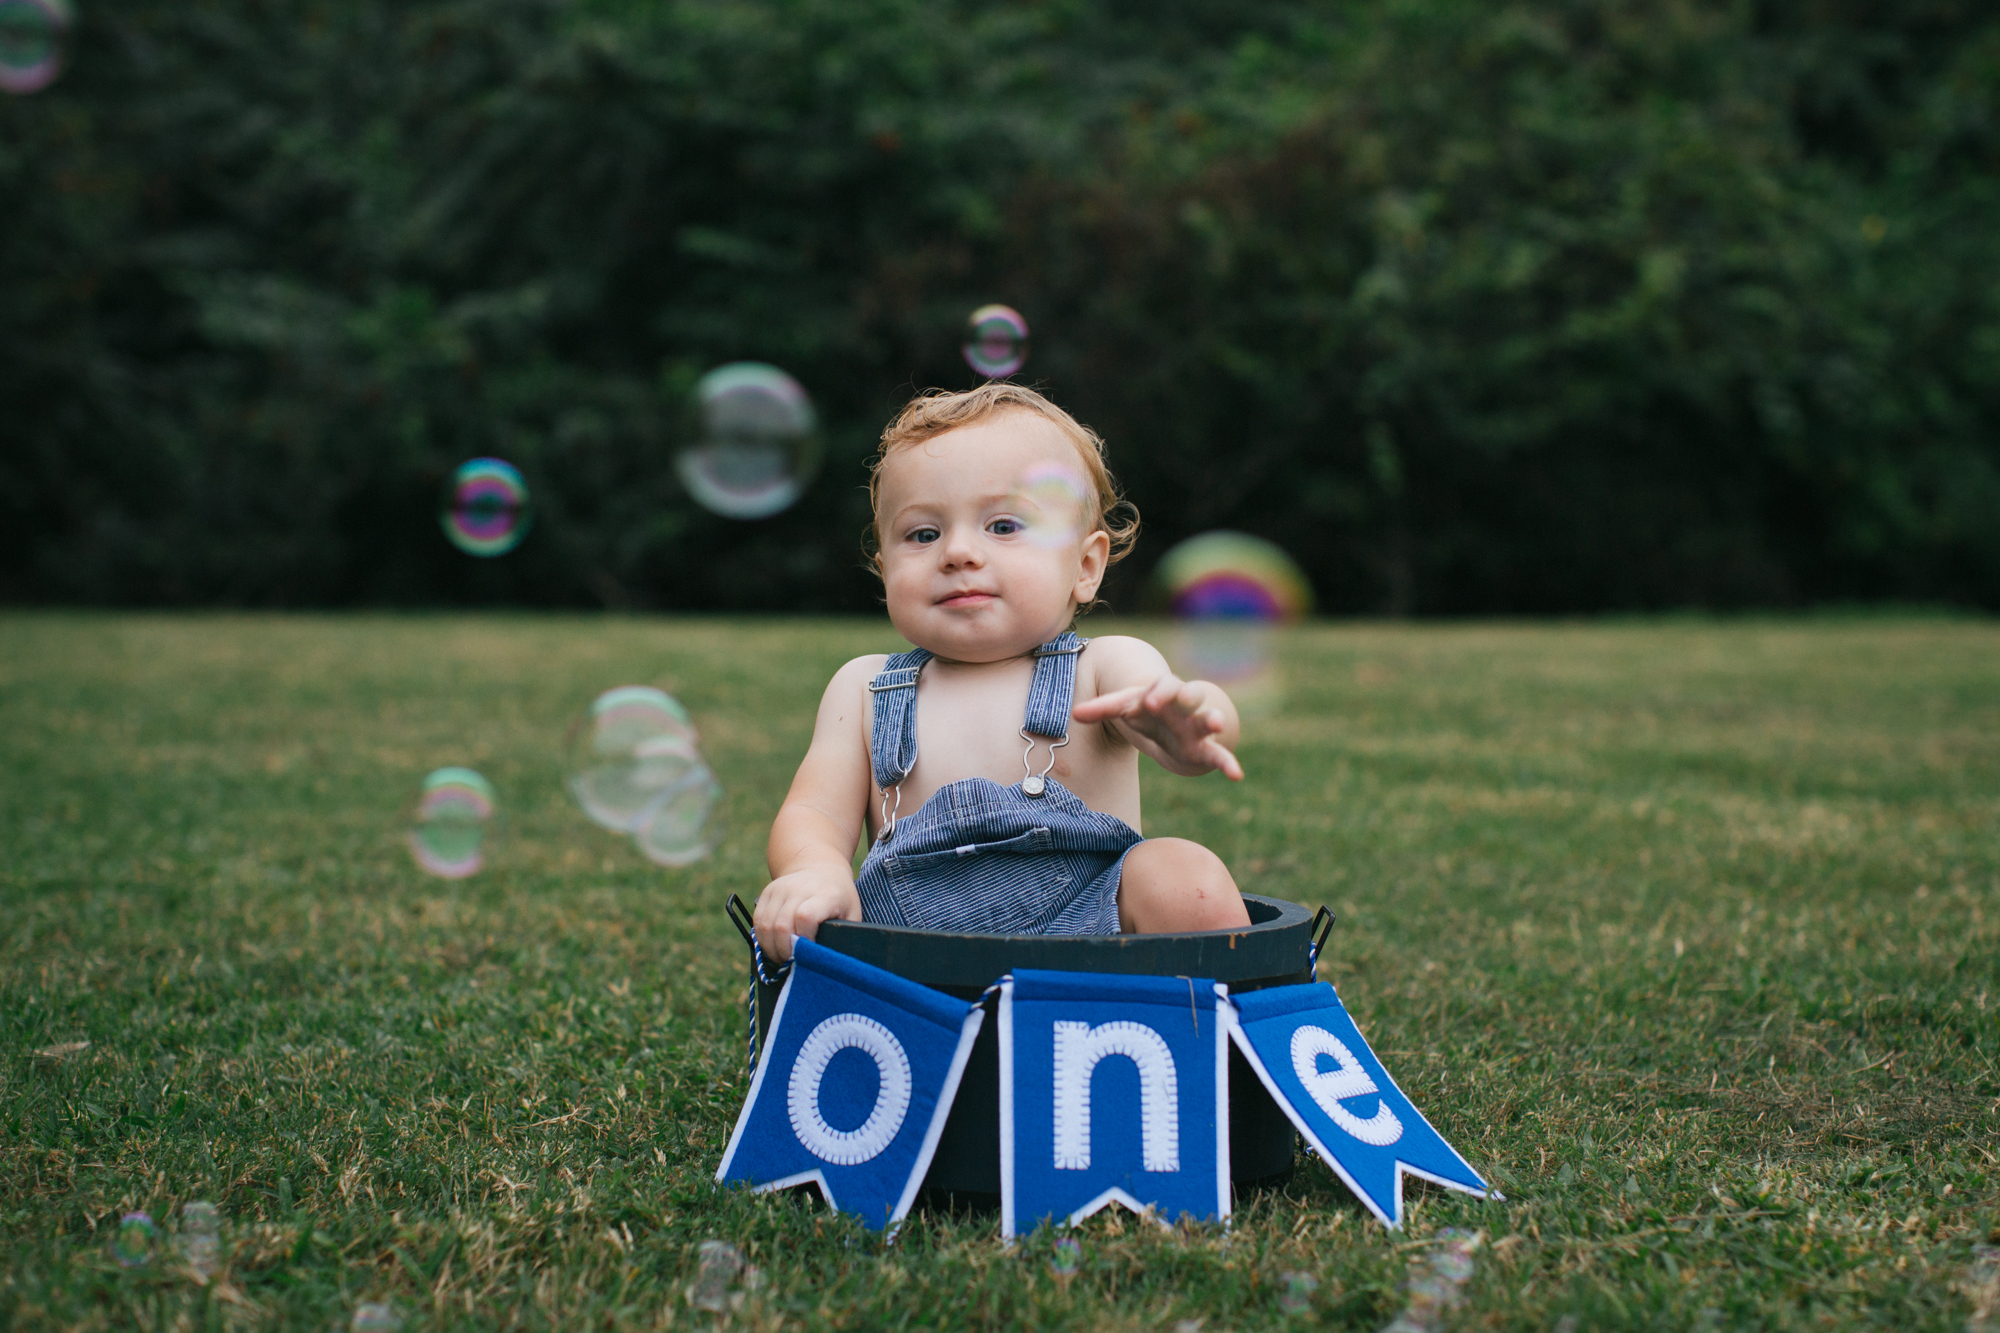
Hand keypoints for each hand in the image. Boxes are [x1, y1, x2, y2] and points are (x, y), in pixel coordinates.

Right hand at [752, 866, 861, 961]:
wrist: (820, 868)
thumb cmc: (840, 898)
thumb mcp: (852, 914)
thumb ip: (844, 937)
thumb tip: (835, 964)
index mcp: (825, 894)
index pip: (805, 917)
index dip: (804, 941)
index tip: (809, 955)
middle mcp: (799, 888)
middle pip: (782, 925)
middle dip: (785, 951)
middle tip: (792, 964)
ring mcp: (780, 888)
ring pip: (766, 925)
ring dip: (771, 948)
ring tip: (782, 958)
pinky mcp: (767, 891)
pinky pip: (758, 920)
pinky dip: (763, 938)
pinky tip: (774, 946)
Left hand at [1071, 673, 1243, 779]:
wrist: (1167, 724)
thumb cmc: (1144, 712)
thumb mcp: (1125, 707)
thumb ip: (1103, 709)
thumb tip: (1076, 714)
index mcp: (1163, 691)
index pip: (1164, 685)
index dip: (1158, 692)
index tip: (1149, 701)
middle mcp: (1183, 706)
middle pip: (1191, 694)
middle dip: (1187, 695)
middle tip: (1184, 698)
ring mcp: (1195, 727)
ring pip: (1208, 719)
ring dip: (1212, 720)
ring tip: (1217, 723)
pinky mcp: (1203, 749)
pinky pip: (1218, 754)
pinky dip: (1228, 763)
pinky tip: (1237, 775)